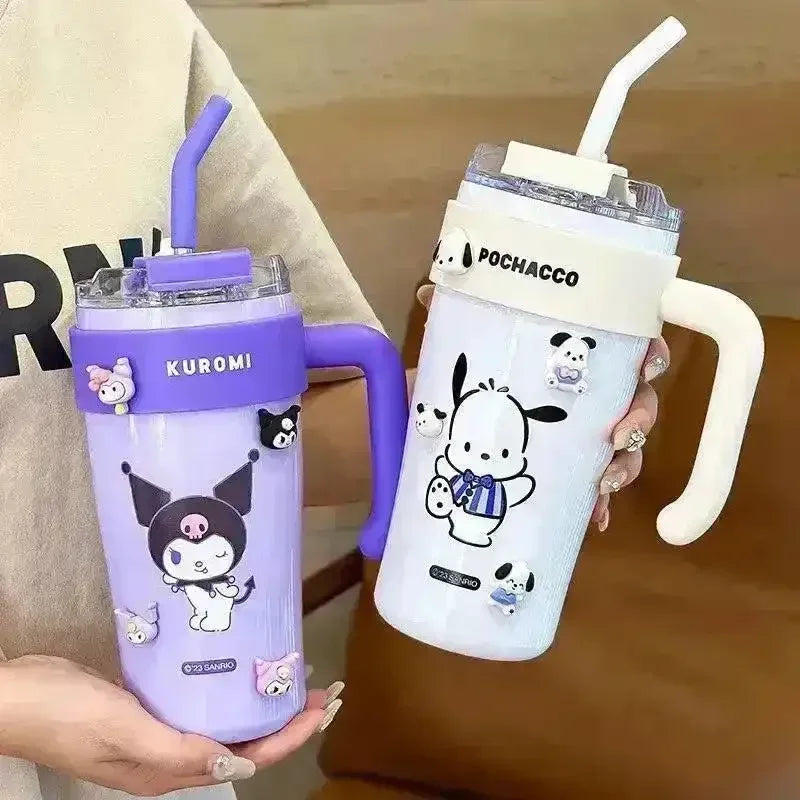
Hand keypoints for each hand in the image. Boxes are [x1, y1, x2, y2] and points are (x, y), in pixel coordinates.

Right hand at [0, 655, 337, 795]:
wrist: (16, 697)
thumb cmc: (67, 713)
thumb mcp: (123, 732)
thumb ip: (180, 751)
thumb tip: (240, 766)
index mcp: (173, 769)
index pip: (250, 757)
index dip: (291, 736)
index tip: (323, 707)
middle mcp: (174, 756)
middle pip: (247, 742)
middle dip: (289, 720)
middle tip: (323, 688)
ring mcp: (162, 732)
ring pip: (229, 723)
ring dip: (264, 705)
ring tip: (294, 677)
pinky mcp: (151, 707)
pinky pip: (204, 704)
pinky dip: (232, 690)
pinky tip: (242, 668)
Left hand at [416, 284, 668, 531]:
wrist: (442, 425)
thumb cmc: (469, 380)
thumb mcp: (462, 347)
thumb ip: (452, 317)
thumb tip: (428, 291)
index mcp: (576, 361)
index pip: (629, 348)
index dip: (649, 354)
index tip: (647, 364)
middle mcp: (591, 397)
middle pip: (638, 402)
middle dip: (640, 417)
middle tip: (620, 432)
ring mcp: (583, 438)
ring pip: (627, 450)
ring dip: (625, 466)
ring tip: (604, 482)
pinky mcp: (569, 473)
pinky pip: (597, 492)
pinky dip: (599, 505)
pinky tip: (596, 517)